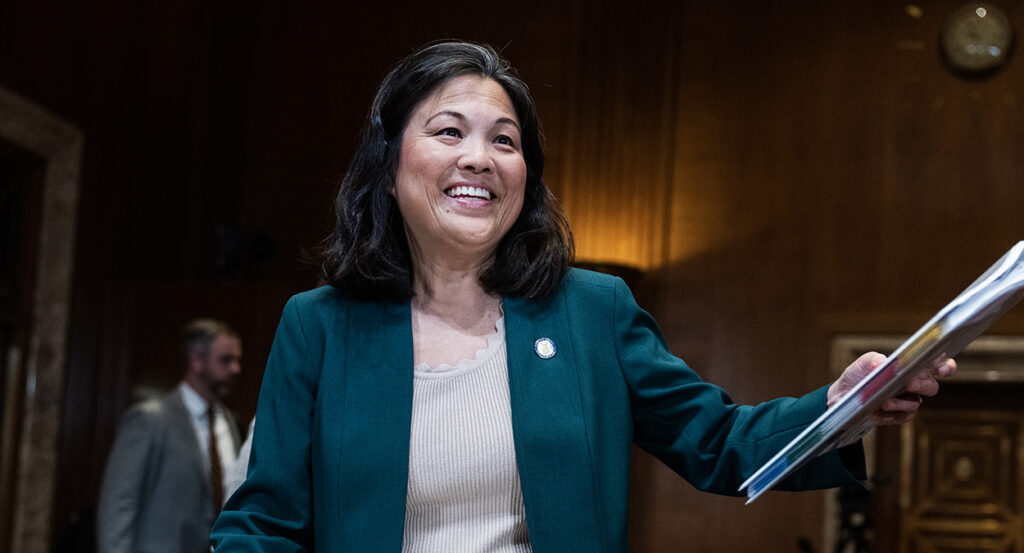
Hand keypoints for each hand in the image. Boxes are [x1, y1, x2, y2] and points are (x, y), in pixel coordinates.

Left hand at [827, 352, 956, 425]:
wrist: (844, 395)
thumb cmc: (860, 374)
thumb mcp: (864, 363)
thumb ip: (873, 359)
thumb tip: (881, 364)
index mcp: (912, 368)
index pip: (937, 366)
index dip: (946, 366)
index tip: (944, 369)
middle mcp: (915, 385)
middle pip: (932, 387)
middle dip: (923, 385)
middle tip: (909, 383)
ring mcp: (908, 401)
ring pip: (915, 404)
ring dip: (900, 403)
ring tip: (884, 402)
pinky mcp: (899, 416)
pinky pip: (902, 417)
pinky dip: (890, 415)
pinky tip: (877, 412)